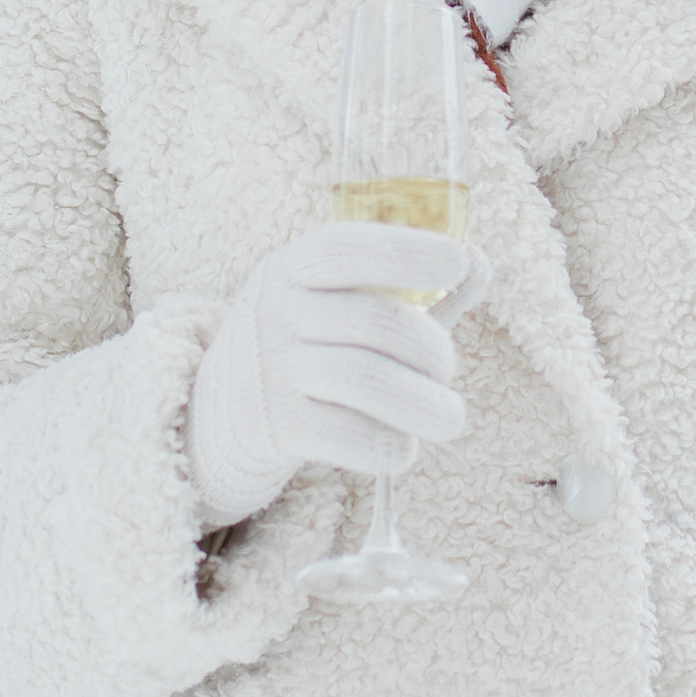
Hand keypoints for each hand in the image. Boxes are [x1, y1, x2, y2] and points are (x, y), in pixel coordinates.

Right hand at [186, 222, 491, 532]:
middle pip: (372, 321)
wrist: (216, 416)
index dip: (406, 250)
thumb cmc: (304, 347)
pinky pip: (347, 436)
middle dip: (432, 348)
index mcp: (292, 267)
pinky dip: (390, 446)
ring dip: (424, 403)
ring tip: (448, 417)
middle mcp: (274, 311)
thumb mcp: (338, 302)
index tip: (458, 261)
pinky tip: (404, 448)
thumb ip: (409, 287)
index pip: (346, 248)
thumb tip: (480, 264)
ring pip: (365, 380)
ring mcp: (268, 370)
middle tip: (449, 369)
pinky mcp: (272, 427)